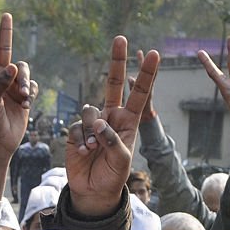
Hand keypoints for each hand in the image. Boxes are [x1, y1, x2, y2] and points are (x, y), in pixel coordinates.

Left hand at [0, 14, 35, 199]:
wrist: (1, 142)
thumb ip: (0, 84)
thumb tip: (13, 66)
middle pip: (4, 50)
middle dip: (5, 33)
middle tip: (6, 15)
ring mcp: (12, 86)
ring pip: (24, 71)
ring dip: (25, 82)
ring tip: (23, 97)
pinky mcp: (23, 96)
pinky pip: (32, 86)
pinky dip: (30, 93)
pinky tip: (25, 104)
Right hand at [66, 37, 159, 216]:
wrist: (94, 190)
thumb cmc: (114, 176)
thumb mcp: (122, 161)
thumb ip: (113, 141)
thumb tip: (99, 122)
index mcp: (128, 122)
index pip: (138, 94)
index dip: (145, 75)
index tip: (153, 54)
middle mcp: (110, 117)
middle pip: (113, 84)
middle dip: (116, 62)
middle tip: (120, 39)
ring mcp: (93, 123)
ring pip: (89, 111)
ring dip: (92, 130)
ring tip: (95, 148)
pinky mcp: (76, 132)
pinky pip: (77, 127)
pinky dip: (81, 140)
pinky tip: (85, 152)